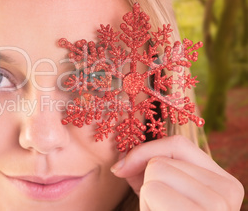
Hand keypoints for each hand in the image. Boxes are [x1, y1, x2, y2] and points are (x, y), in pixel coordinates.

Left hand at [111, 135, 243, 210]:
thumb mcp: (161, 191)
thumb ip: (147, 168)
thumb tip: (120, 163)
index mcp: (223, 182)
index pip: (179, 144)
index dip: (144, 151)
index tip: (121, 168)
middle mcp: (228, 193)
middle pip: (162, 162)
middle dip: (148, 185)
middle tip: (161, 209)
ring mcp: (218, 207)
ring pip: (156, 173)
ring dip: (148, 198)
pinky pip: (154, 190)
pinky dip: (147, 206)